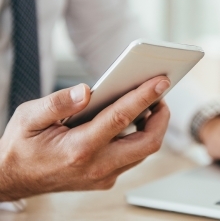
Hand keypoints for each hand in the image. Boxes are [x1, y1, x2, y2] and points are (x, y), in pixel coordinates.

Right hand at [0, 76, 170, 200]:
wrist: (13, 180)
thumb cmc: (21, 147)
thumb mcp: (28, 118)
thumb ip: (58, 103)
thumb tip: (86, 90)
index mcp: (79, 148)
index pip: (120, 118)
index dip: (144, 97)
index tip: (161, 82)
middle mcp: (96, 166)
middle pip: (147, 143)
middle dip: (161, 118)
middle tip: (161, 96)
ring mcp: (103, 176)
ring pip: (143, 152)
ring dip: (153, 128)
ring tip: (150, 105)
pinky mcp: (105, 179)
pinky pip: (132, 158)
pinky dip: (139, 139)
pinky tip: (134, 122)